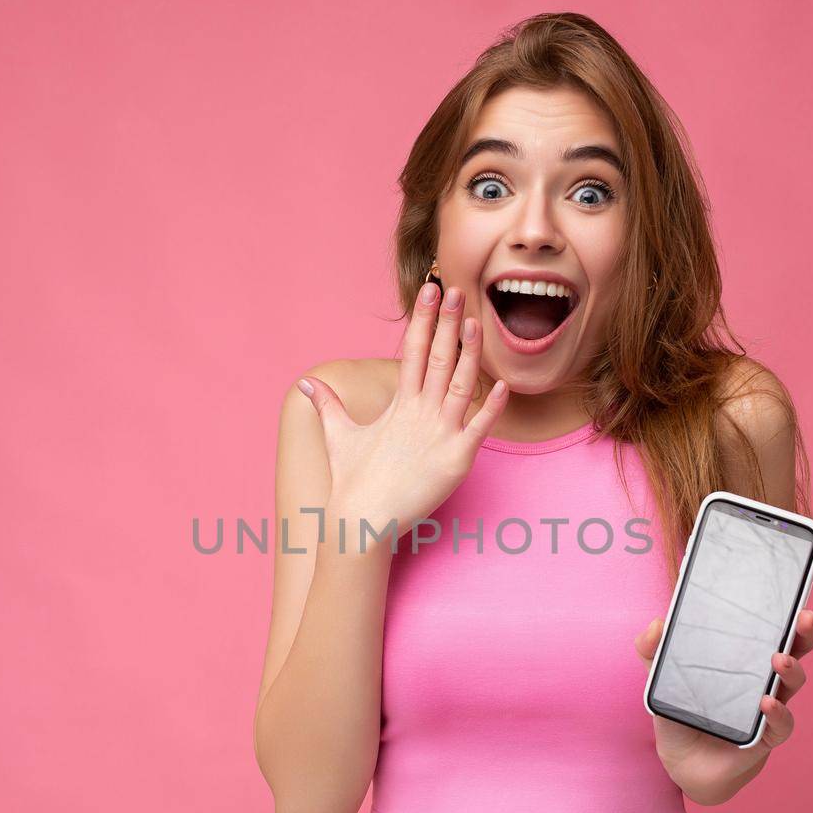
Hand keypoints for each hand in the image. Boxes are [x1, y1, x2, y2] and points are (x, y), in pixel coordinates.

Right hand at [295, 284, 507, 541]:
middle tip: (459, 291)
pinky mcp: (455, 459)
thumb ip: (328, 405)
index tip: (431, 292)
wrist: (361, 521)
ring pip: (461, 385)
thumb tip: (307, 385)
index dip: (423, 320)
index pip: (412, 351)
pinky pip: (479, 428)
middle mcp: (419, 413)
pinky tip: (505, 385)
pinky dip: (493, 408)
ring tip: (477, 322)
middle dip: (448, 323)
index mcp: (398, 405)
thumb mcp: (339, 436)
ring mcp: (439, 435)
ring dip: (470, 353)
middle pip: (438, 359)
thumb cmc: (352, 482)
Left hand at [634, 608, 812, 803]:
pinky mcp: (766, 736)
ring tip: (779, 659)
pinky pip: (781, 724)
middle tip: (804, 616)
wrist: (683, 763)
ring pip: (792, 683)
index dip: (782, 612)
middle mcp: (764, 679)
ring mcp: (768, 707)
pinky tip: (767, 703)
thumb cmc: (682, 712)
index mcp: (745, 659)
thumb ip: (653, 652)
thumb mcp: (663, 679)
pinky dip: (778, 712)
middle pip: (794, 650)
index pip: (770, 629)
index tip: (789, 592)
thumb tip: (657, 623)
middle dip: (803, 632)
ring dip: (790, 669)